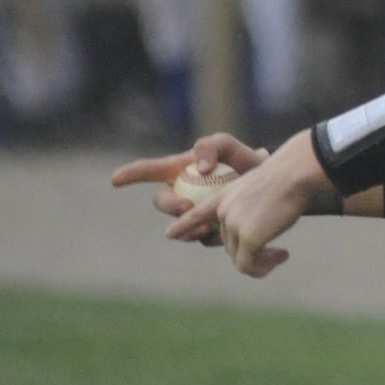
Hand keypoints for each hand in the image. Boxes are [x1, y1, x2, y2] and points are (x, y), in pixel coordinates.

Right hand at [110, 132, 270, 245]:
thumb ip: (211, 146)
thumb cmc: (245, 160)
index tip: (115, 179)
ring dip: (189, 227)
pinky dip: (210, 235)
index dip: (130, 174)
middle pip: (163, 202)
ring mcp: (194, 214)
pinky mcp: (210, 231)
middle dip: (170, 207)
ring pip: (181, 225)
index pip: (150, 171)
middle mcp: (181, 194)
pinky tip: (223, 232)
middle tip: (186, 207)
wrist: (270, 185)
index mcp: (178, 171)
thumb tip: (199, 168)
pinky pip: (204, 238)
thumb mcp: (230, 146)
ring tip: (205, 224)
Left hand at [163, 130, 327, 277]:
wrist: (295, 173)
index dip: (184, 225)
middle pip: (229, 244)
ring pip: (239, 257)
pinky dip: (263, 268)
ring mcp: (234, 224)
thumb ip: (252, 209)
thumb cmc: (288, 177)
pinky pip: (248, 266)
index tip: (170, 234)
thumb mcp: (262, 190)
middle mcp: (224, 211)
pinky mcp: (248, 237)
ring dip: (260, 261)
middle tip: (277, 252)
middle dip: (250, 252)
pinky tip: (283, 255)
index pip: (198, 213)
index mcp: (225, 195)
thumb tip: (256, 235)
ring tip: (281, 252)